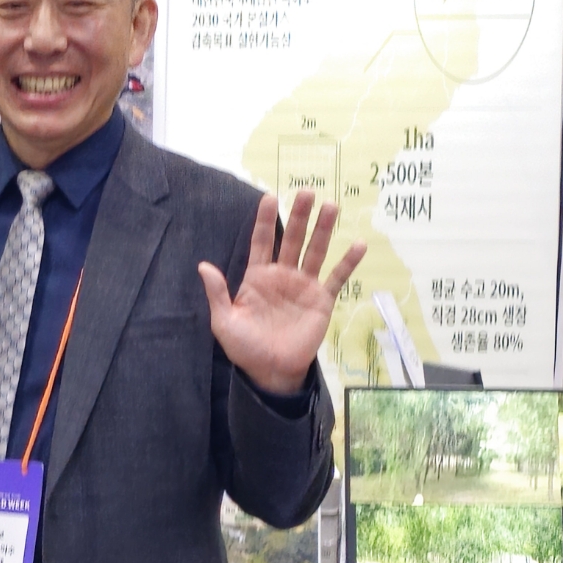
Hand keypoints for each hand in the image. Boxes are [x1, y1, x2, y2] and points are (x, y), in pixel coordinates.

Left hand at [199, 190, 368, 397]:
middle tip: (306, 191)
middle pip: (291, 238)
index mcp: (257, 277)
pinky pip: (337, 278)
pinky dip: (348, 262)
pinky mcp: (321, 300)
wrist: (270, 371)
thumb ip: (218, 293)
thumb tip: (203, 266)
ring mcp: (303, 286)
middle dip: (298, 215)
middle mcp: (282, 275)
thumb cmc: (245, 347)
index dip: (264, 220)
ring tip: (331, 206)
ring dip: (324, 229)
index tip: (269, 197)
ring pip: (315, 251)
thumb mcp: (224, 321)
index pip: (261, 241)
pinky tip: (359, 244)